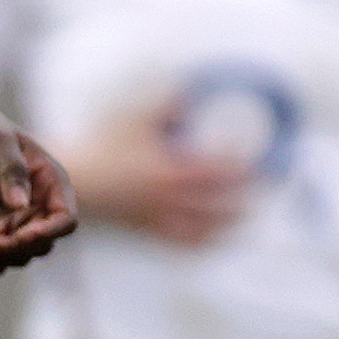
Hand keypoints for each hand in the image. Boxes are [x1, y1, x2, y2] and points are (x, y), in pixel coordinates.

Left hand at [0, 98, 80, 273]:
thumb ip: (12, 170)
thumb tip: (21, 205)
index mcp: (50, 182)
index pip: (65, 219)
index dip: (48, 233)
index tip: (22, 237)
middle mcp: (39, 204)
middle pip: (40, 244)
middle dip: (16, 250)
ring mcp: (16, 218)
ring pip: (17, 255)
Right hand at [63, 99, 246, 249]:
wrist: (74, 181)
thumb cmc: (104, 146)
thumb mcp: (136, 117)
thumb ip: (169, 103)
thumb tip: (193, 94)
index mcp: (171, 171)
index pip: (220, 173)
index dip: (243, 168)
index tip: (258, 161)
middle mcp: (168, 199)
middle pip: (219, 206)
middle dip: (245, 199)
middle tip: (264, 190)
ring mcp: (157, 218)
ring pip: (203, 231)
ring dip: (228, 227)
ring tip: (245, 218)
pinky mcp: (146, 229)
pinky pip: (179, 243)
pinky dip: (200, 244)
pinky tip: (212, 239)